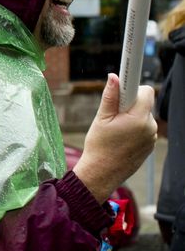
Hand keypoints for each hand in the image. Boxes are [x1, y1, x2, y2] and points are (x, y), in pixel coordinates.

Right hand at [73, 73, 156, 202]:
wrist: (103, 173)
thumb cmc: (99, 146)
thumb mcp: (101, 118)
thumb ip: (110, 97)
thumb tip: (114, 77)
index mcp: (139, 119)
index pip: (146, 91)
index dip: (134, 85)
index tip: (127, 78)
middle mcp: (150, 127)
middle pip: (143, 103)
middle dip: (129, 103)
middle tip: (112, 113)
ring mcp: (151, 137)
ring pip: (143, 115)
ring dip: (131, 116)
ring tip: (114, 128)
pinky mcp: (149, 144)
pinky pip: (143, 128)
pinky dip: (133, 127)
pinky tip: (120, 137)